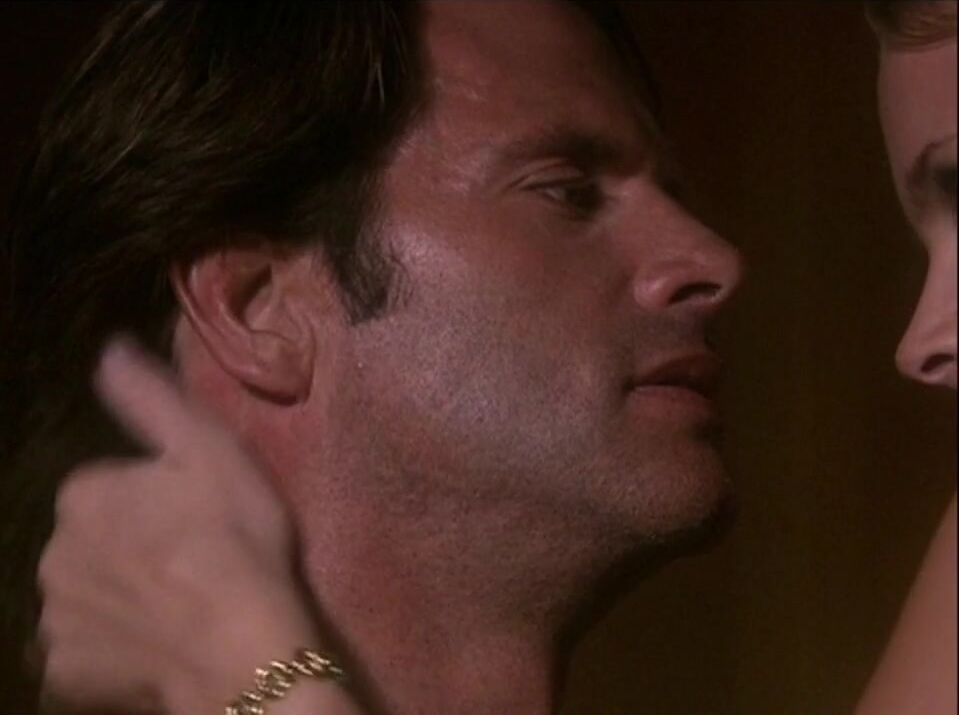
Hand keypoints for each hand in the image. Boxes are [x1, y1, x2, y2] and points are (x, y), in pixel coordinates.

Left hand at [37, 338, 357, 713]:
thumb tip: (111, 349)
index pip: (108, 489)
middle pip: (91, 542)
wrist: (239, 643)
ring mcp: (54, 618)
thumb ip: (151, 399)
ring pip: (85, 595)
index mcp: (84, 494)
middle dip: (127, 547)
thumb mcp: (207, 449)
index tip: (195, 518)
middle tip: (189, 562)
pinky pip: (83, 651)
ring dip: (117, 597)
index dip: (154, 502)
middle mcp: (51, 552)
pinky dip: (110, 648)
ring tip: (177, 608)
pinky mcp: (64, 672)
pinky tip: (153, 646)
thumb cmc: (232, 538)